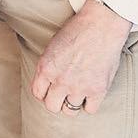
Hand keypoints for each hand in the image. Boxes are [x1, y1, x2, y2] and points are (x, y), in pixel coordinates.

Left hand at [30, 0, 131, 114]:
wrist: (100, 26)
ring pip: (70, 111)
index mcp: (46, 67)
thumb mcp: (53, 46)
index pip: (37, 93)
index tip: (49, 91)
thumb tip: (48, 80)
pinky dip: (90, 104)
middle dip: (56, 101)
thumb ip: (49, 65)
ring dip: (73, 103)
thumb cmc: (76, 31)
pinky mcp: (97, 90)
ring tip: (77, 93)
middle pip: (52, 106)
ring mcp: (79, 87)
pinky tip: (91, 94)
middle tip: (63, 95)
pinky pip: (90, 110)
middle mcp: (60, 80)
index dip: (43, 93)